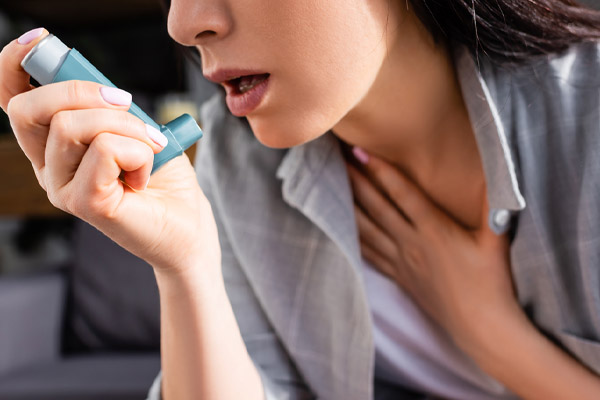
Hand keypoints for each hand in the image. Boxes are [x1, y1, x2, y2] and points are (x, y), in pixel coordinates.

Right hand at [0, 30, 219, 274]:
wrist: (189, 227)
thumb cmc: (164, 179)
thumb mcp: (136, 129)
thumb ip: (108, 107)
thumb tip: (98, 84)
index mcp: (55, 149)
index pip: (14, 103)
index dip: (14, 65)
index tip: (38, 40)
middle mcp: (48, 169)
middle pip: (30, 108)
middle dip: (81, 90)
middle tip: (128, 103)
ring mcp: (62, 189)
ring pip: (72, 125)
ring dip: (127, 125)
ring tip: (150, 147)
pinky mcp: (85, 204)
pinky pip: (105, 149)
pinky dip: (137, 150)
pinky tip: (145, 174)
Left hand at [346, 147, 522, 354]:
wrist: (482, 327)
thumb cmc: (492, 283)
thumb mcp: (496, 240)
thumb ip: (494, 204)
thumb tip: (498, 172)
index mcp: (434, 230)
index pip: (402, 193)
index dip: (381, 171)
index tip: (361, 151)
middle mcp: (411, 243)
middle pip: (377, 207)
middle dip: (356, 181)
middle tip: (336, 160)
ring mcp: (402, 262)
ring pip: (367, 230)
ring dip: (348, 207)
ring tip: (330, 188)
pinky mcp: (400, 277)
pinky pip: (370, 254)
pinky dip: (354, 239)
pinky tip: (340, 230)